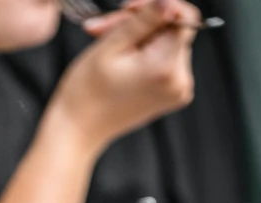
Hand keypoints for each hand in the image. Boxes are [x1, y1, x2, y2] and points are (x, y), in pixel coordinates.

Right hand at [54, 0, 196, 154]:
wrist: (78, 131)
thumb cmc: (86, 95)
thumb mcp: (111, 46)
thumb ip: (144, 19)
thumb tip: (168, 2)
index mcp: (166, 69)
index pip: (182, 16)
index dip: (157, 6)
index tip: (129, 10)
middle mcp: (179, 82)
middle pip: (172, 29)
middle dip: (140, 23)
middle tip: (104, 28)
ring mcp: (177, 91)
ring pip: (166, 42)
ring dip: (138, 37)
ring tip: (107, 45)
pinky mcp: (170, 94)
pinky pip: (163, 59)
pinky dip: (143, 53)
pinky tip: (119, 58)